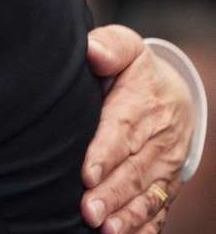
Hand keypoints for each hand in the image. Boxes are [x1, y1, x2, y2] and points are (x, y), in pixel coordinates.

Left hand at [82, 25, 194, 232]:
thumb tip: (92, 50)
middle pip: (134, 169)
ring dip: (127, 215)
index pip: (123, 130)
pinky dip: (145, 226)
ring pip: (147, 194)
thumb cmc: (135, 70)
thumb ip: (110, 46)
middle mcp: (158, 140)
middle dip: (112, 193)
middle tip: (88, 211)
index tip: (86, 173)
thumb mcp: (126, 47)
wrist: (174, 92)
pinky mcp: (166, 184)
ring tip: (106, 230)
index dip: (105, 153)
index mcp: (142, 104)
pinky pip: (159, 208)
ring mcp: (165, 166)